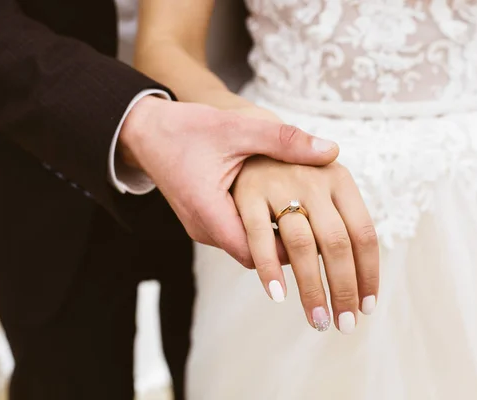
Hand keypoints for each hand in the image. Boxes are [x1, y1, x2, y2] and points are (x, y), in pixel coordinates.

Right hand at [118, 96, 338, 266]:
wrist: (145, 131)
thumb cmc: (186, 129)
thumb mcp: (238, 128)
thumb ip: (284, 140)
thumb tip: (331, 150)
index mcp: (209, 212)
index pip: (256, 254)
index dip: (289, 254)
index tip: (319, 242)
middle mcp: (204, 228)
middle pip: (254, 255)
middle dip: (287, 252)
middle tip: (322, 240)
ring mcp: (203, 227)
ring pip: (246, 246)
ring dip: (274, 239)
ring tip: (308, 226)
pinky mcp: (205, 220)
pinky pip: (237, 234)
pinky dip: (261, 229)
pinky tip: (281, 211)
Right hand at [232, 156, 378, 333]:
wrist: (225, 130)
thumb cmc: (272, 162)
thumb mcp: (315, 176)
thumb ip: (334, 208)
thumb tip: (357, 252)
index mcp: (337, 176)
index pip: (364, 233)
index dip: (368, 273)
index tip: (368, 305)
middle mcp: (312, 179)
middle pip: (337, 243)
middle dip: (344, 289)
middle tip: (346, 324)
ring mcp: (277, 185)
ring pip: (302, 245)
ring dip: (311, 287)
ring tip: (319, 320)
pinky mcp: (245, 193)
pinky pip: (260, 237)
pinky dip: (269, 267)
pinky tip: (278, 294)